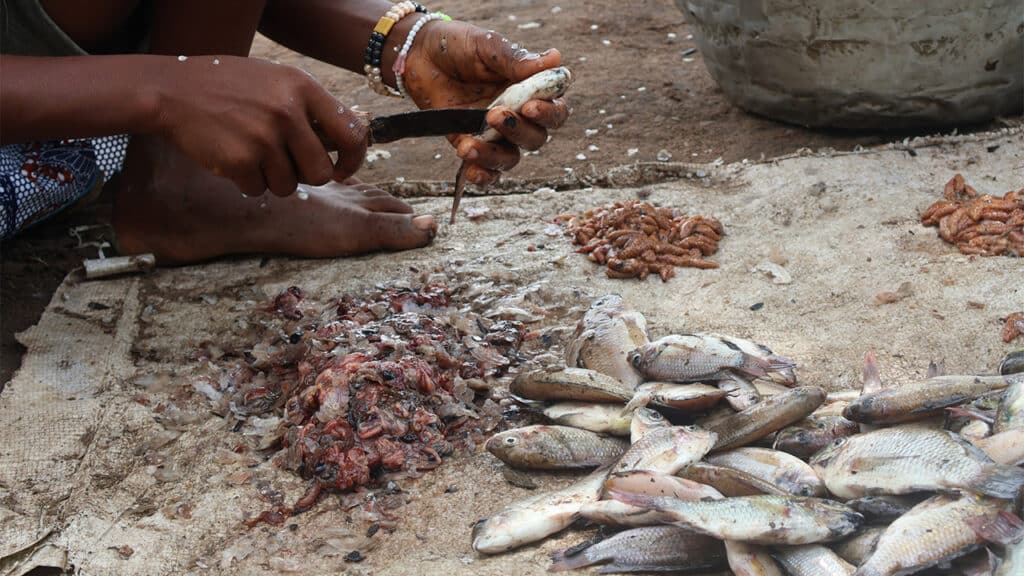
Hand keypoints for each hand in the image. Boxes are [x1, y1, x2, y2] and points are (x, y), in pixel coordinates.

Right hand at [153, 55, 367, 195]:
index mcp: (302, 87)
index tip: (341, 169)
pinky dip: (247, 183)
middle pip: (320, 171)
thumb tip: (348, 142)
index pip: (351, 133)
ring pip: (289, 186)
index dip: (353, 159)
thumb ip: (311, 107)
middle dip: (306, 176)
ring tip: (254, 155)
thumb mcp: (277, 81)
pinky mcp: (240, 160)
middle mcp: (287, 111)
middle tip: (287, 165)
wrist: (172, 91)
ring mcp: (263, 137)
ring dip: (274, 180)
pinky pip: (259, 190)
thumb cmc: (231, 88)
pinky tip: (233, 159)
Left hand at [399, 21, 569, 184]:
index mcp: (529, 87)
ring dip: (495, 156)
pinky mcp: (472, 144)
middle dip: (519, 131)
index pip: (556, 106)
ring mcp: (495, 132)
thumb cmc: (456, 45)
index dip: (550, 111)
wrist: (417, 55)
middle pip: (537, 137)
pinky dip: (482, 174)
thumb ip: (515, 59)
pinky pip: (486, 170)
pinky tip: (469, 169)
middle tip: (495, 115)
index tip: (530, 105)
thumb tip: (555, 59)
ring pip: (511, 157)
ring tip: (470, 145)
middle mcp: (517, 113)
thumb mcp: (485, 46)